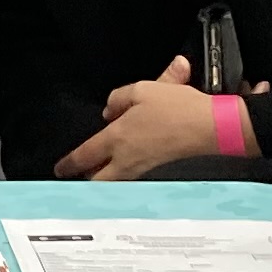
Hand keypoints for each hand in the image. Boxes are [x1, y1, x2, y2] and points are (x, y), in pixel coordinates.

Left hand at [61, 56, 246, 180]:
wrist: (212, 127)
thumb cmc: (178, 107)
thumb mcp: (143, 90)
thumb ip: (119, 99)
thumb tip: (109, 111)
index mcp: (117, 138)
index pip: (85, 155)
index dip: (69, 164)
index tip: (60, 170)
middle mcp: (127, 159)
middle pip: (97, 181)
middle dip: (85, 181)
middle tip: (78, 177)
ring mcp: (143, 167)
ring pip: (115, 182)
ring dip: (104, 179)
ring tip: (98, 175)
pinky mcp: (159, 170)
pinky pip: (133, 178)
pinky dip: (124, 177)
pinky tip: (126, 170)